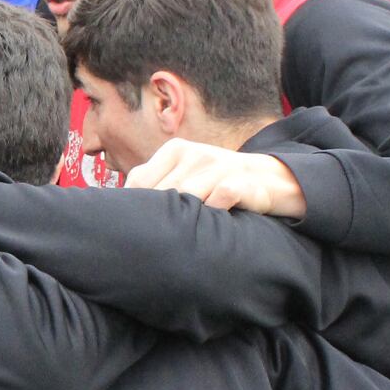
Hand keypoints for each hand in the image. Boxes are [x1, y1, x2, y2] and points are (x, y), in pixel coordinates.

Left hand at [123, 139, 305, 218]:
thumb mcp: (185, 177)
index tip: (132, 229)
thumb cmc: (217, 184)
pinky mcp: (241, 180)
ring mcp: (218, 165)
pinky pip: (220, 198)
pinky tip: (213, 222)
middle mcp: (194, 153)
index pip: (139, 181)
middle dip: (158, 218)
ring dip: (184, 219)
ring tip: (184, 235)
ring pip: (186, 196)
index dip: (134, 208)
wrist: (270, 179)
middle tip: (157, 238)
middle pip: (161, 193)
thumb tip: (118, 211)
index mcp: (174, 151)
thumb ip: (156, 187)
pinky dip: (214, 212)